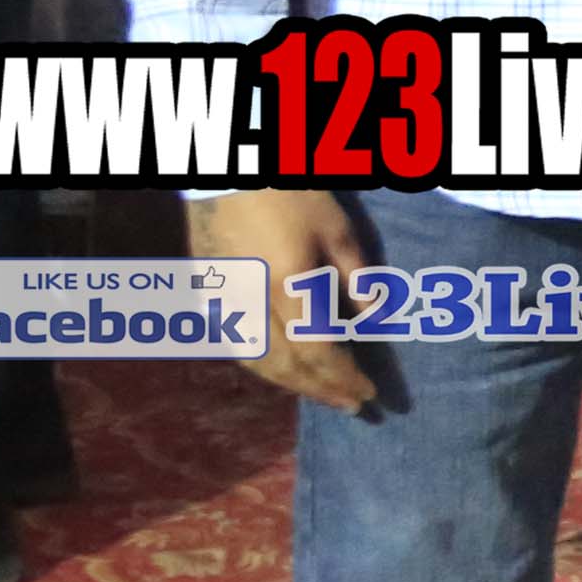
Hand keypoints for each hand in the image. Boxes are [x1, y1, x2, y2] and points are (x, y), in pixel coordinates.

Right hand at [195, 186, 374, 410]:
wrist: (228, 173)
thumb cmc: (290, 193)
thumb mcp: (337, 228)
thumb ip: (356, 276)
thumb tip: (373, 318)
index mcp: (288, 287)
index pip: (319, 350)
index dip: (343, 377)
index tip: (369, 393)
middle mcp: (252, 303)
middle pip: (288, 364)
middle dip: (322, 390)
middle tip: (353, 409)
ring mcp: (224, 301)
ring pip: (258, 359)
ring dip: (292, 384)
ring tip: (323, 395)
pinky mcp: (208, 295)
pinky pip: (237, 344)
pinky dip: (263, 365)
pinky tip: (281, 370)